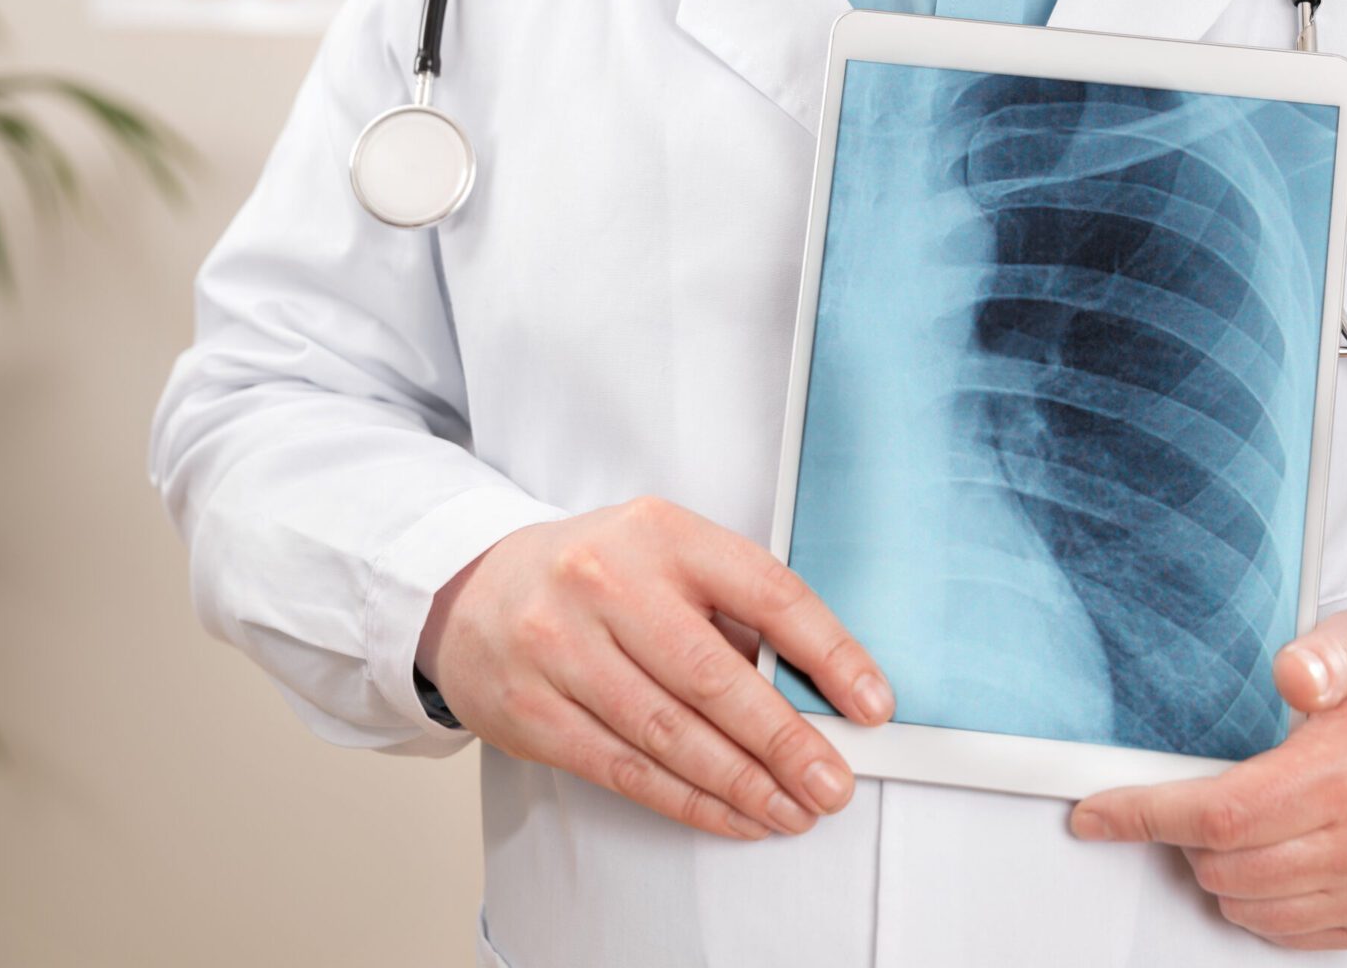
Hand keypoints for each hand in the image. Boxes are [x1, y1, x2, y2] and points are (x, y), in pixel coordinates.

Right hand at [418, 496, 893, 840]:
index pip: (765, 591)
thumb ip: (730, 610)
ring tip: (792, 808)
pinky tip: (732, 813)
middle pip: (714, 676)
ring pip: (670, 733)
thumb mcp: (664, 556)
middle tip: (832, 781)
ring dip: (742, 783)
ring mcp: (561, 647)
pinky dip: (689, 801)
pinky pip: (625, 769)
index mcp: (660, 533)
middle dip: (785, 741)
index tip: (870, 702)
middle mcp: (607, 583)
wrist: (476, 590)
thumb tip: (815, 693)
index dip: (829, 652)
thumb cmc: (593, 574)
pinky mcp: (532, 709)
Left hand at [1069, 611, 1346, 950]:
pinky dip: (1257, 899)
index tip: (1097, 811)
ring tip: (1235, 819)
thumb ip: (1326, 651)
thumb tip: (1290, 673)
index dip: (1148, 815)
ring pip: (1248, 905)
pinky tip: (1268, 851)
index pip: (1225, 811)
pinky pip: (1286, 931)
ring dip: (1217, 868)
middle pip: (1227, 865)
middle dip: (1181, 834)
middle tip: (1187, 794)